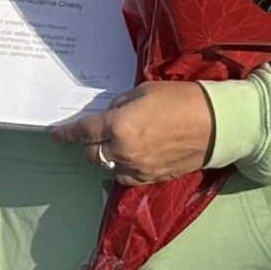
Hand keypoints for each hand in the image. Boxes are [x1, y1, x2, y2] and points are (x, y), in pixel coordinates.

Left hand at [51, 82, 213, 185]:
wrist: (215, 125)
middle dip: (89, 144)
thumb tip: (110, 115)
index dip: (66, 134)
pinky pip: (126, 177)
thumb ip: (120, 105)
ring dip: (106, 157)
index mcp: (118, 126)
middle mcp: (123, 151)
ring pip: (107, 167)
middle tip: (97, 133)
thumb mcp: (144, 91)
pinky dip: (122, 168)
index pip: (83, 132)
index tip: (55, 135)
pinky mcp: (151, 179)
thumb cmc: (181, 99)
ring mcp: (137, 168)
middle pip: (91, 154)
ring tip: (117, 144)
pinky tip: (131, 157)